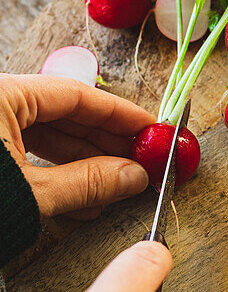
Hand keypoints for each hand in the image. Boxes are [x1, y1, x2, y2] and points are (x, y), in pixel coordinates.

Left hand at [0, 73, 153, 216]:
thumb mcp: (30, 193)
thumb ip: (84, 182)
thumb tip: (133, 176)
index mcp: (5, 94)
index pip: (76, 94)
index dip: (119, 113)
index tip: (149, 128)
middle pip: (64, 114)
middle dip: (104, 143)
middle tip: (139, 160)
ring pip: (49, 135)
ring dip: (84, 163)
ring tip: (115, 185)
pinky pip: (28, 151)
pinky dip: (56, 173)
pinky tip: (82, 198)